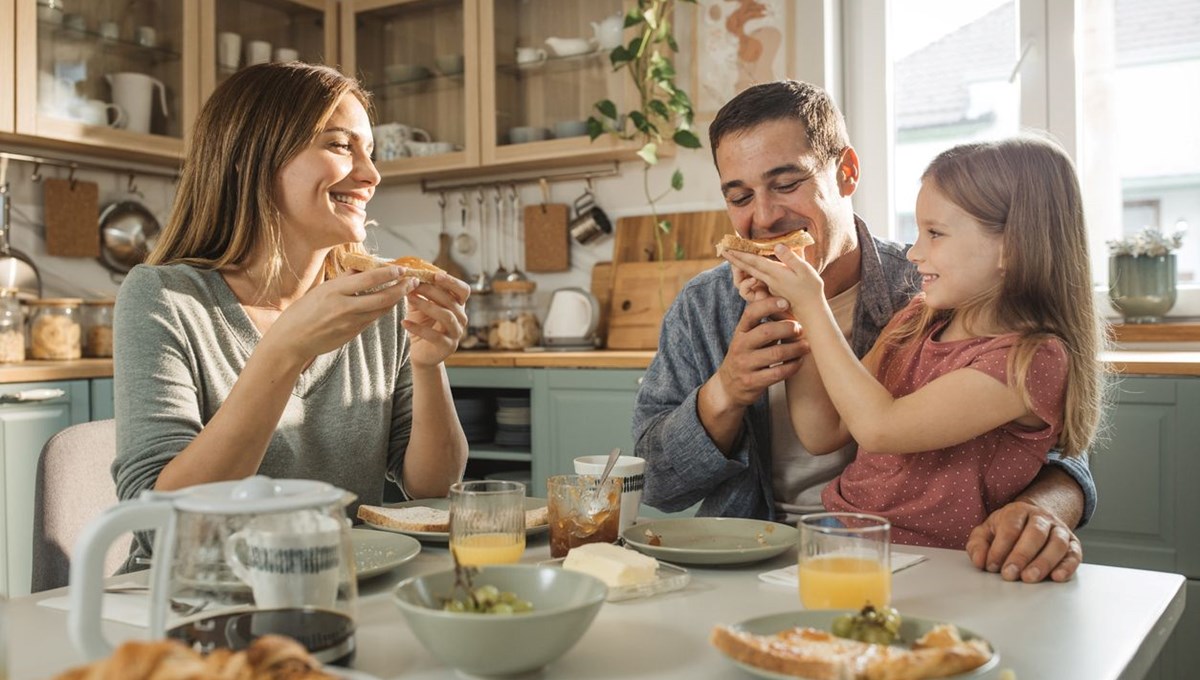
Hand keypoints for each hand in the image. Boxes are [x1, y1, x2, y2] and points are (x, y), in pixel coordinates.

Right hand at [265, 266, 414, 362]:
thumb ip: (344, 280)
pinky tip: (388, 303)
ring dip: (395, 300)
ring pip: (380, 310)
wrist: (291, 340)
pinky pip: (372, 319)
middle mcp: (344, 307)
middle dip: (401, 289)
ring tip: (406, 290)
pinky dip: (382, 310)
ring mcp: (349, 323)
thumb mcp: (321, 290)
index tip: (401, 269)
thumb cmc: (303, 311)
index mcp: (334, 291)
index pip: (369, 279)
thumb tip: (363, 268)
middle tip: (413, 281)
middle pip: (382, 297)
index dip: (388, 274)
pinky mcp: (352, 334)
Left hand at [403, 272, 468, 366]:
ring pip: (446, 316)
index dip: (452, 282)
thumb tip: (409, 274)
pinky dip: (418, 328)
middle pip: (451, 301)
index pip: (463, 290)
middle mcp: (461, 318)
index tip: (436, 275)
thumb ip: (418, 291)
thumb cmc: (422, 324)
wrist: (421, 351)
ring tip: (408, 297)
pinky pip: (434, 335)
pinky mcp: (448, 346)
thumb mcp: (420, 304)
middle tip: (413, 284)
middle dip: (431, 291)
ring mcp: (456, 333)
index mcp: (458, 305)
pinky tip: (404, 322)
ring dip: (426, 305)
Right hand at [711, 295, 808, 410]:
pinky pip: (778, 373)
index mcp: (740, 331)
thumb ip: (763, 322)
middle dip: (788, 328)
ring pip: (776, 353)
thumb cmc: (747, 355)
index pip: (751, 313)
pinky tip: (799, 361)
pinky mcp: (753, 382)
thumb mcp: (748, 337)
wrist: (729, 386)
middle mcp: (740, 346)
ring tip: (806, 346)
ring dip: (796, 348)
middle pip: (766, 331)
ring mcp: (745, 365)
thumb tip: (786, 298)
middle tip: (800, 329)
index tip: (786, 302)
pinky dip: (793, 366)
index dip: (769, 305)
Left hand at [723, 247, 824, 321]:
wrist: (810, 311)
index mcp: (775, 273)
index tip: (729, 248)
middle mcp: (769, 280)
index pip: (754, 262)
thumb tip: (778, 245)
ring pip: (752, 273)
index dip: (742, 254)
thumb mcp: (805, 270)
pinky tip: (749, 266)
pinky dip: (751, 270)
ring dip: (741, 265)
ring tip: (733, 256)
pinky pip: (758, 277)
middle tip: (723, 250)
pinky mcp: (773, 290)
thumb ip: (791, 258)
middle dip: (735, 259)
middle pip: (748, 268)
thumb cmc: (811, 289)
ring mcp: (770, 286)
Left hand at [965, 500, 1082, 582]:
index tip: (992, 566)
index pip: (1011, 527)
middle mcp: (1042, 518)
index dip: (1000, 548)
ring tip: (1030, 578)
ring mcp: (1060, 530)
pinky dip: (1067, 566)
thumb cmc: (1007, 530)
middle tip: (1010, 574)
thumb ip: (978, 544)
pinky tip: (1056, 577)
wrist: (1034, 520)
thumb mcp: (987, 531)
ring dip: (1044, 562)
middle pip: (1035, 534)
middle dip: (1021, 556)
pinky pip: (1074, 554)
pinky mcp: (1073, 544)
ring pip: (1057, 543)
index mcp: (1018, 511)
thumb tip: (980, 561)